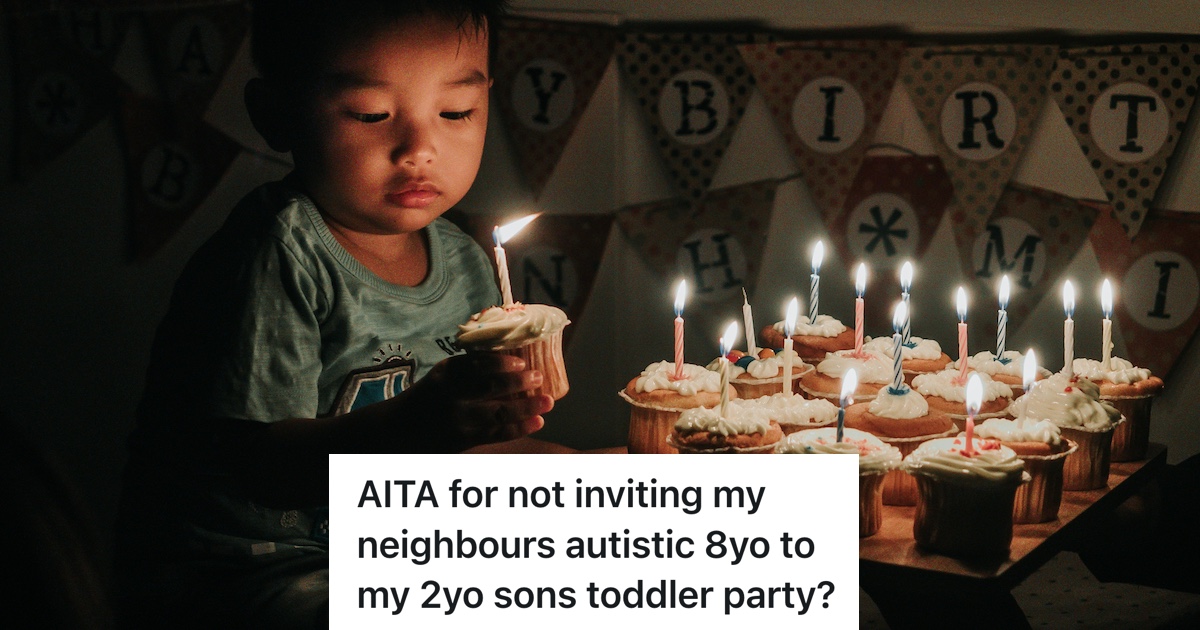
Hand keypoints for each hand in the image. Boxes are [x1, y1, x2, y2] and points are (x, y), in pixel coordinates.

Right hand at [405, 352, 552, 450]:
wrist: (398, 430)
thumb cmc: (428, 399)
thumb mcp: (441, 378)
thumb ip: (468, 372)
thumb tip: (515, 363)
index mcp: (445, 374)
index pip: (476, 363)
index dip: (501, 363)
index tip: (521, 361)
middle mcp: (450, 395)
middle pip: (489, 386)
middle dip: (518, 382)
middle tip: (538, 376)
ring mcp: (457, 420)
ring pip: (497, 413)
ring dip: (526, 407)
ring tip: (548, 401)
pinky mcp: (462, 440)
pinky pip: (496, 433)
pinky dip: (519, 428)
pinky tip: (537, 422)